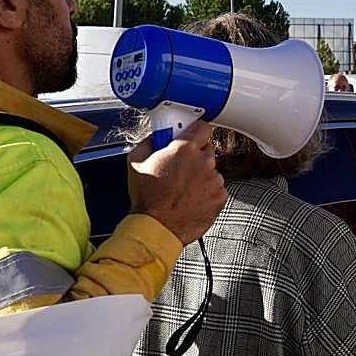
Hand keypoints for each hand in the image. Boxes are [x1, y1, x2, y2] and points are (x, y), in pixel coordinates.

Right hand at [127, 121, 227, 243]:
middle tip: (179, 167)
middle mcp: (203, 163)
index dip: (196, 131)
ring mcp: (214, 181)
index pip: (203, 127)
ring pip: (211, 171)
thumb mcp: (135, 162)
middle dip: (194, 156)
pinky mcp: (220, 198)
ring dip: (200, 176)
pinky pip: (216, 189)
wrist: (157, 228)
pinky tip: (190, 199)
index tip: (191, 135)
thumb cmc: (147, 200)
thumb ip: (149, 142)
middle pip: (206, 150)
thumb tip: (155, 138)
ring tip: (181, 189)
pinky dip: (206, 192)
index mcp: (184, 150)